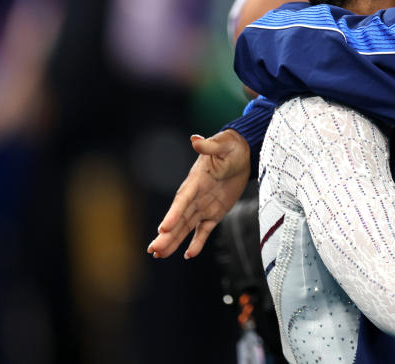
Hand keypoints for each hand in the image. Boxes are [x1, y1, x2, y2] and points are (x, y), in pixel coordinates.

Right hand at [147, 129, 250, 258]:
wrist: (241, 153)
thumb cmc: (229, 147)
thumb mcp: (222, 144)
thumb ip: (209, 146)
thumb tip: (195, 139)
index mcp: (195, 181)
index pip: (182, 200)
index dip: (173, 214)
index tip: (163, 228)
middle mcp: (195, 196)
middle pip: (179, 219)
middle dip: (167, 235)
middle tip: (153, 250)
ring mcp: (204, 206)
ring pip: (186, 227)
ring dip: (174, 241)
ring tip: (159, 255)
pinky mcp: (215, 213)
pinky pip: (204, 230)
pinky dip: (197, 242)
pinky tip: (188, 255)